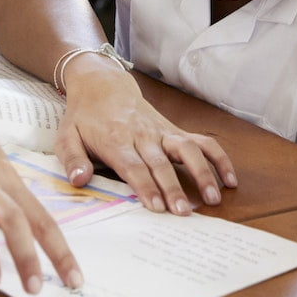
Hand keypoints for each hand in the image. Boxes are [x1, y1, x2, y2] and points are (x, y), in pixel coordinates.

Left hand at [53, 58, 237, 214]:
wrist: (103, 84)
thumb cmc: (84, 116)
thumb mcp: (66, 136)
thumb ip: (72, 160)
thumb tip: (79, 181)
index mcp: (116, 140)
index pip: (134, 166)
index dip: (145, 186)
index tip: (156, 206)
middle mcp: (143, 135)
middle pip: (161, 163)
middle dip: (174, 187)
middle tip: (183, 212)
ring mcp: (162, 131)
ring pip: (187, 149)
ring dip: (202, 172)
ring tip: (213, 197)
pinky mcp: (174, 130)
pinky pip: (201, 141)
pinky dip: (218, 158)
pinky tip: (229, 179)